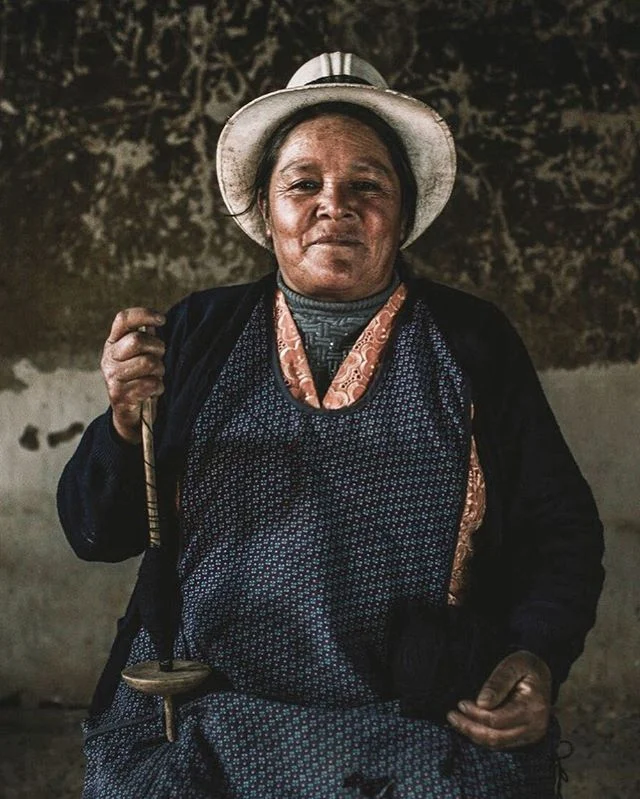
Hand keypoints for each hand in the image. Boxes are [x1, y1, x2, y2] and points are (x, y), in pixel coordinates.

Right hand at [101, 308, 165, 443]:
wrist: (128, 414)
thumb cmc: (139, 379)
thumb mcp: (139, 356)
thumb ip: (145, 338)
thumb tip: (154, 322)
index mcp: (113, 343)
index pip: (123, 319)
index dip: (144, 314)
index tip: (162, 320)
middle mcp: (108, 357)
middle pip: (138, 341)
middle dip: (157, 349)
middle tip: (158, 359)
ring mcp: (112, 376)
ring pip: (148, 363)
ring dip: (159, 371)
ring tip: (155, 377)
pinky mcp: (119, 394)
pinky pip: (150, 384)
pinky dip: (158, 388)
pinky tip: (152, 391)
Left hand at [446, 650, 551, 749]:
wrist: (542, 673)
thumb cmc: (526, 666)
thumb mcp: (513, 665)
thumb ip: (498, 682)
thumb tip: (481, 702)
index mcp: (532, 708)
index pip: (498, 720)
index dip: (476, 714)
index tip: (461, 703)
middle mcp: (534, 727)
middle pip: (496, 736)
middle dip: (470, 728)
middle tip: (452, 716)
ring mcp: (531, 735)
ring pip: (497, 743)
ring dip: (474, 734)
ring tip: (456, 721)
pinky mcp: (525, 738)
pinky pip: (501, 744)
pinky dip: (483, 737)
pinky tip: (469, 727)